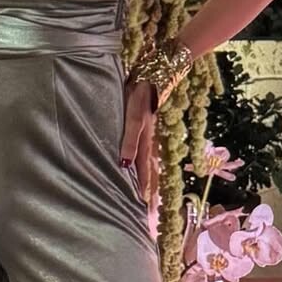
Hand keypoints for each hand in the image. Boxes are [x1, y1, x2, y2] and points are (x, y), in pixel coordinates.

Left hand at [120, 79, 156, 202]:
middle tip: (152, 210)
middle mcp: (151, 139)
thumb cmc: (139, 91)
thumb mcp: (133, 114)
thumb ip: (129, 138)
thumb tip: (124, 164)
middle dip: (152, 190)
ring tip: (153, 196)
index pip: (144, 171)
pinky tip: (150, 167)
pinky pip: (152, 151)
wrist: (157, 71)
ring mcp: (153, 132)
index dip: (144, 188)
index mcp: (146, 139)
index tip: (144, 207)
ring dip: (153, 179)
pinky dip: (151, 164)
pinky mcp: (152, 125)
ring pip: (153, 162)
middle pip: (152, 170)